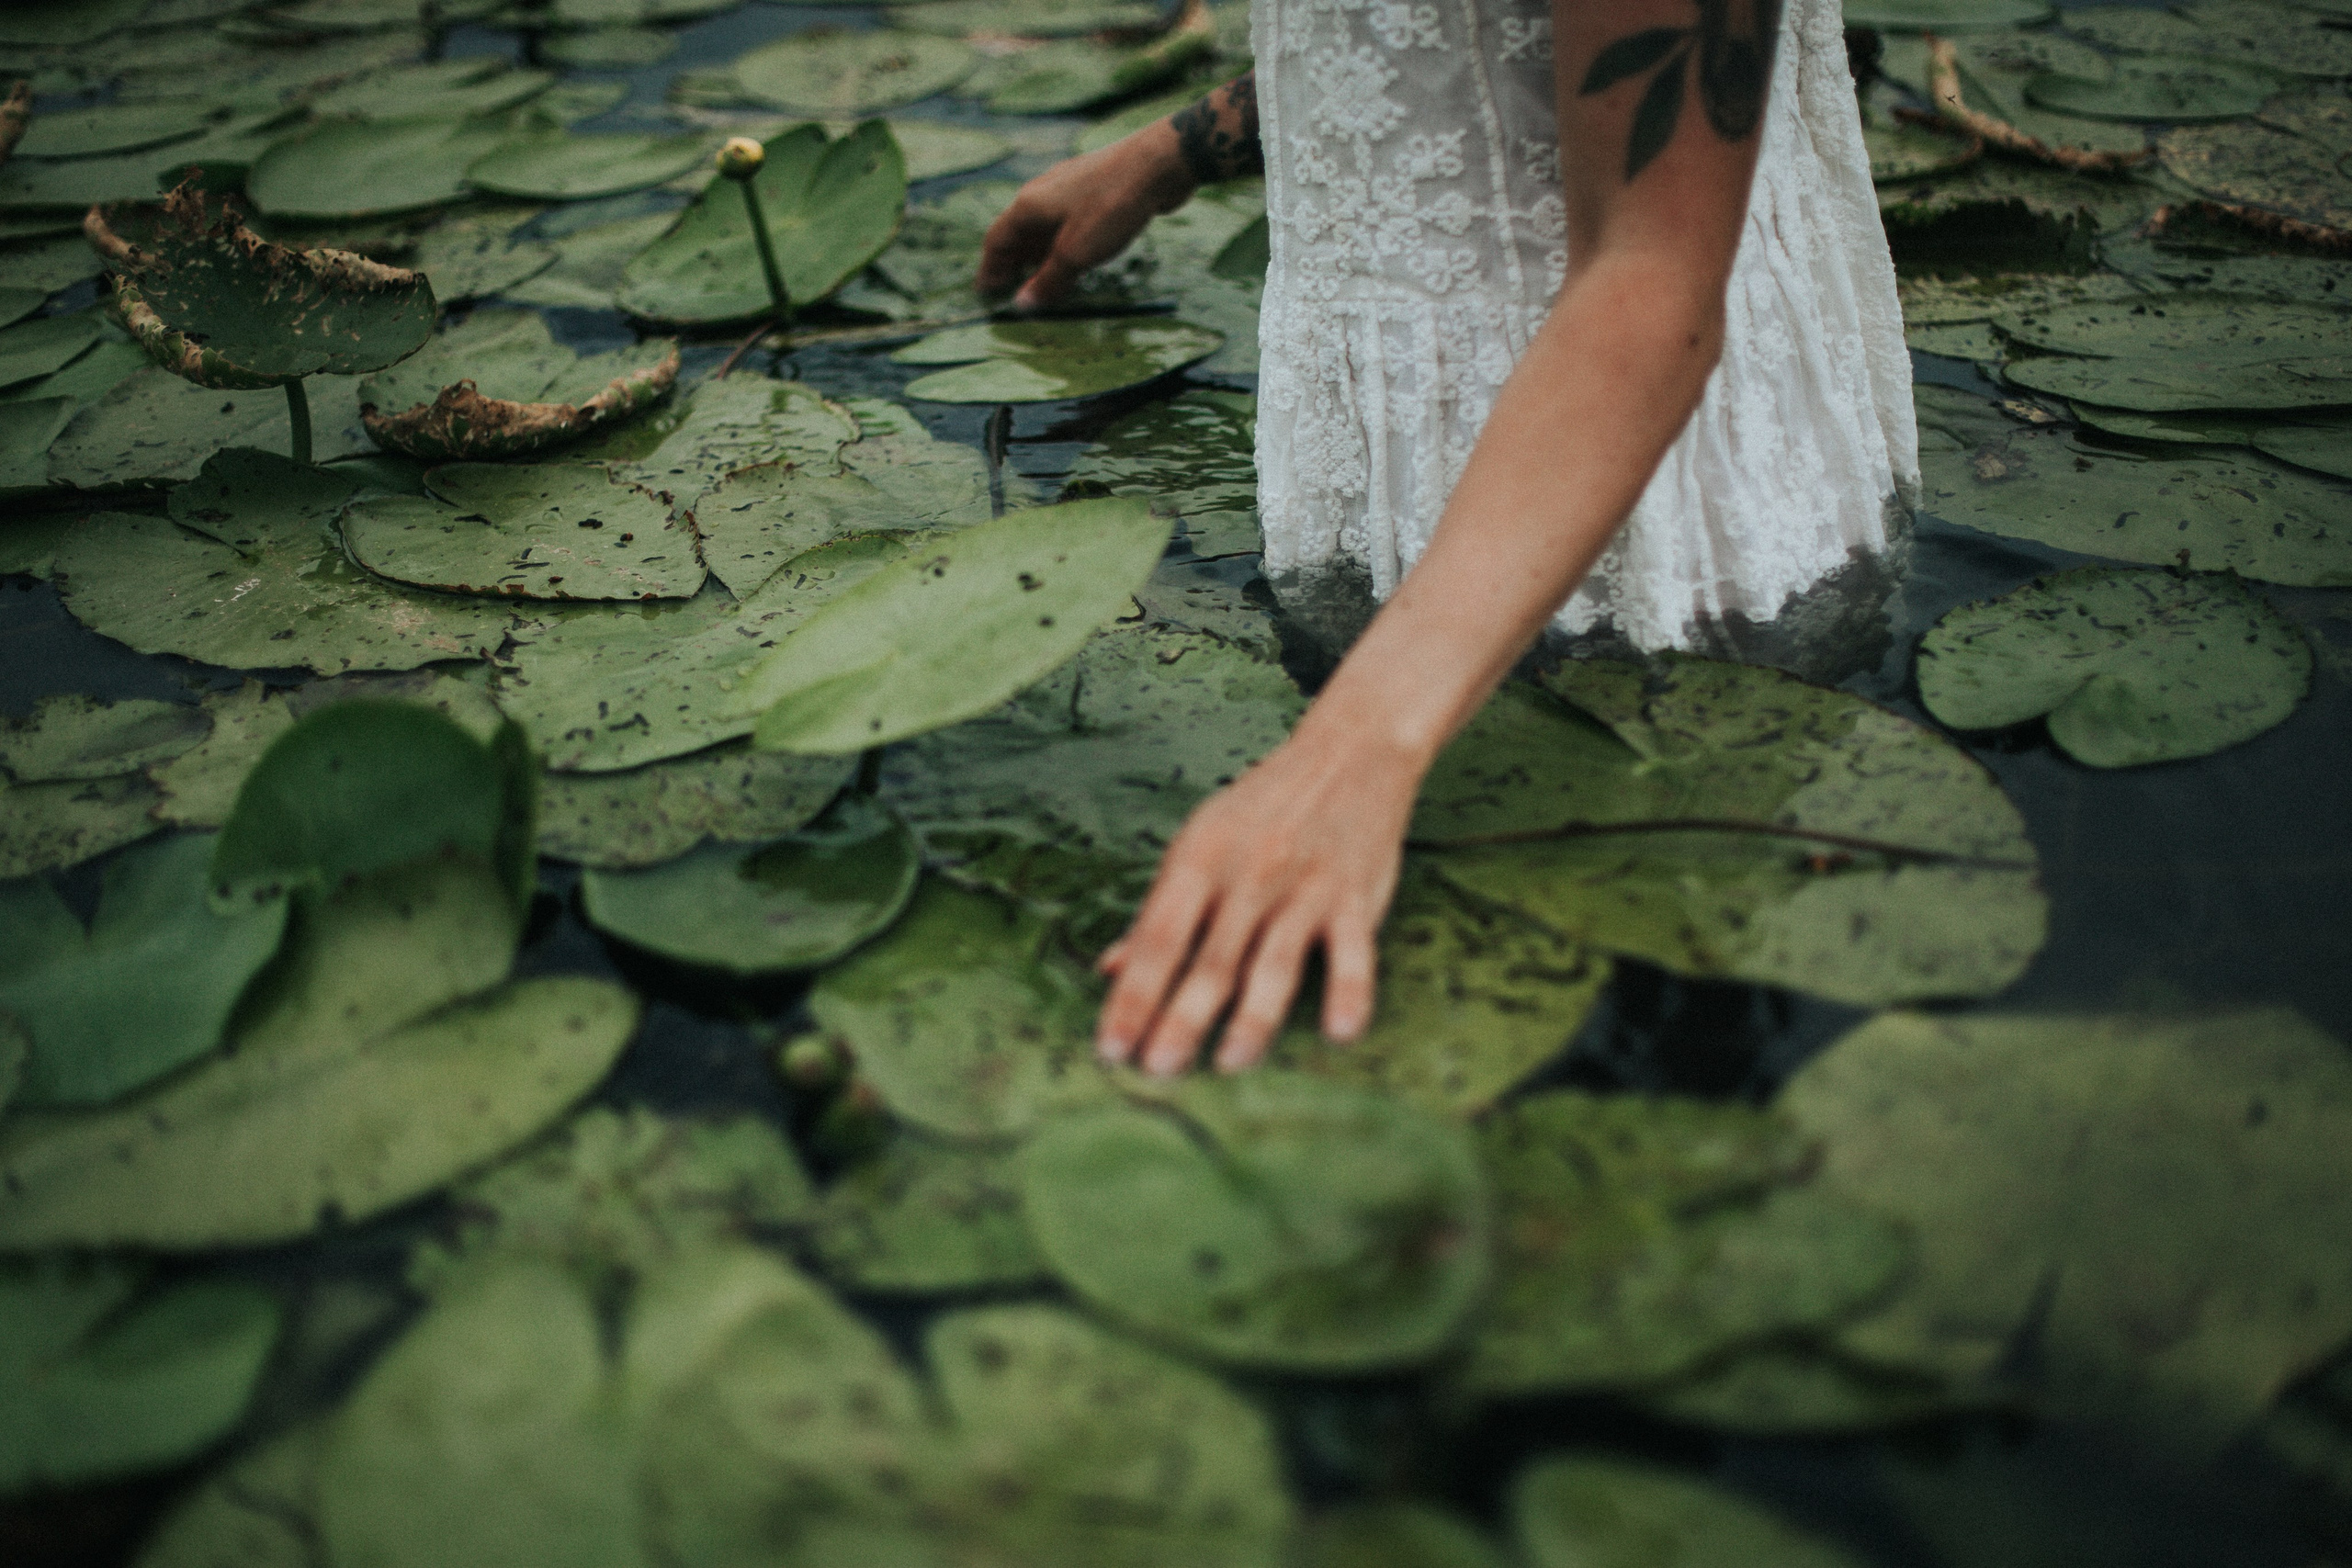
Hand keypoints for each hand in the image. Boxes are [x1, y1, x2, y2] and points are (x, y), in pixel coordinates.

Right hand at [976, 120, 1196, 309]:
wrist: (1158, 164)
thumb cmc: (1111, 206)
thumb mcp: (1076, 253)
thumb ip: (1048, 280)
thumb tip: (1022, 304)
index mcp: (1029, 204)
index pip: (997, 241)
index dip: (990, 270)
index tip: (987, 293)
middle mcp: (1043, 191)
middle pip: (1018, 232)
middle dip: (1014, 263)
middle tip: (1012, 290)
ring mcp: (1070, 187)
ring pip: (1045, 225)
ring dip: (1039, 254)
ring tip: (1041, 278)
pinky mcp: (1095, 187)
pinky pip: (1068, 219)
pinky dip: (1062, 242)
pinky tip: (1075, 255)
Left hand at [1094, 725, 1422, 1075]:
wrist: (1348, 753)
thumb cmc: (1262, 807)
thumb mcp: (1200, 843)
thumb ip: (1161, 911)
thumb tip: (1112, 969)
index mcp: (1199, 859)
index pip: (1158, 938)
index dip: (1132, 996)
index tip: (1111, 1047)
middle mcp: (1249, 875)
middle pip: (1210, 960)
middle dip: (1181, 1018)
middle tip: (1157, 1070)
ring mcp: (1304, 889)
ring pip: (1275, 963)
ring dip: (1253, 1018)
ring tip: (1229, 1063)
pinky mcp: (1355, 898)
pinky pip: (1354, 952)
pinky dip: (1350, 992)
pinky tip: (1340, 1033)